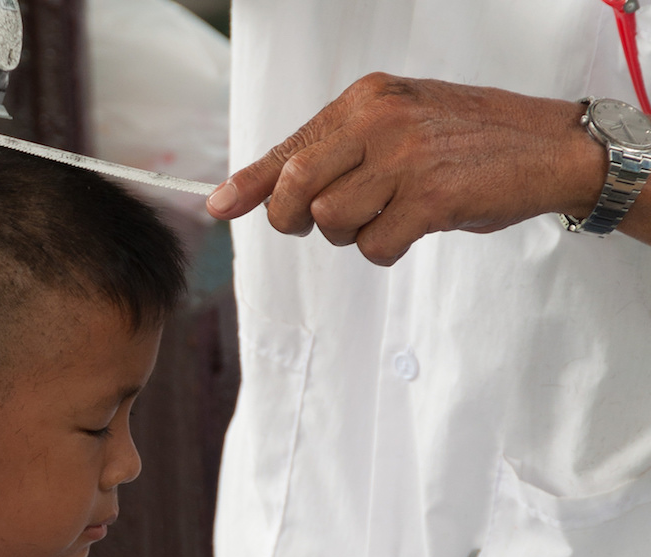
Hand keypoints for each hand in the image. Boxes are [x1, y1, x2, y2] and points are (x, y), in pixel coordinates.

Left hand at [206, 73, 605, 265]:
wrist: (546, 145)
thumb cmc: (465, 139)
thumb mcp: (398, 124)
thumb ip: (341, 150)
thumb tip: (276, 191)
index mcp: (366, 100)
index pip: (291, 146)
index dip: (250, 182)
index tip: (218, 207)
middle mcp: (379, 122)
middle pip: (296, 184)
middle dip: (291, 216)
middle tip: (310, 223)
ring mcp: (406, 159)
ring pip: (332, 220)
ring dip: (350, 234)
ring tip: (385, 215)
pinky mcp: (432, 198)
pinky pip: (374, 245)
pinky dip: (384, 249)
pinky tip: (412, 227)